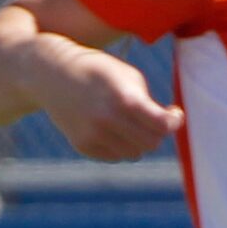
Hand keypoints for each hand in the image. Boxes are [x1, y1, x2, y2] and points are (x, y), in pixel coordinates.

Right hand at [42, 44, 181, 161]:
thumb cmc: (99, 71)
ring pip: (134, 154)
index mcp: (124, 100)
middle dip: (156, 132)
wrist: (51, 72)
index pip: (162, 126)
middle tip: (151, 118)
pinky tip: (110, 127)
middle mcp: (107, 120)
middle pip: (151, 143)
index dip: (174, 121)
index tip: (174, 113)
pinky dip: (119, 145)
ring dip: (137, 140)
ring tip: (128, 121)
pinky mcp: (82, 145)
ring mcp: (92, 135)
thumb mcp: (129, 77)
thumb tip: (168, 126)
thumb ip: (150, 104)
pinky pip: (115, 156)